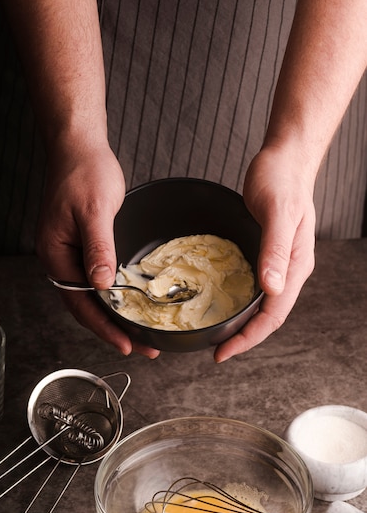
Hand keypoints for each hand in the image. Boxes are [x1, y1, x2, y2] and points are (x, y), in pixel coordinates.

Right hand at [36, 141, 159, 358]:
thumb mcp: (94, 210)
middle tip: (143, 346)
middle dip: (113, 328)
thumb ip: (98, 248)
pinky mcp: (82, 245)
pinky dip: (113, 294)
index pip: (80, 302)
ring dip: (114, 315)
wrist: (79, 147)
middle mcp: (60, 258)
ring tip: (139, 332)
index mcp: (55, 254)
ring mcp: (70, 253)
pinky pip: (96, 278)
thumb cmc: (84, 172)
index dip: (104, 326)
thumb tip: (102, 285)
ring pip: (91, 295)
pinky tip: (129, 302)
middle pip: (85, 305)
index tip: (127, 344)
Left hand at [214, 144, 315, 362]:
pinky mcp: (266, 253)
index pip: (274, 315)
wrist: (284, 159)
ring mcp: (278, 263)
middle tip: (215, 351)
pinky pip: (252, 286)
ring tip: (217, 334)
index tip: (223, 352)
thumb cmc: (282, 181)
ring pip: (260, 304)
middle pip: (268, 316)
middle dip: (243, 337)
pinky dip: (238, 300)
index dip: (249, 337)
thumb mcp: (277, 213)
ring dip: (241, 322)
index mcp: (296, 266)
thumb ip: (276, 249)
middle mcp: (289, 270)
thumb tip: (273, 288)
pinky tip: (221, 302)